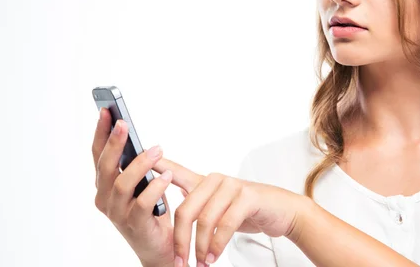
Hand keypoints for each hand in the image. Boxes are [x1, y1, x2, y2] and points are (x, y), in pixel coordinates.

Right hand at [92, 107, 176, 266]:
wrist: (161, 247)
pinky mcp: (135, 225)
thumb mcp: (141, 182)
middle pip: (105, 166)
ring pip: (122, 184)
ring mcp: (117, 213)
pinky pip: (141, 203)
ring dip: (140, 164)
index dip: (101, 132)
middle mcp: (105, 198)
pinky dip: (154, 187)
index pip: (98, 154)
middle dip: (113, 143)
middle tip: (124, 123)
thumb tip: (138, 139)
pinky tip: (165, 175)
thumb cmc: (151, 210)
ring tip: (157, 150)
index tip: (107, 110)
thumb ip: (136, 165)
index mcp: (105, 184)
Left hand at [152, 157, 308, 265]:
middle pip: (186, 209)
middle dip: (181, 241)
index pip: (175, 171)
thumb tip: (176, 215)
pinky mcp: (247, 197)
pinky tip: (214, 256)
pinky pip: (226, 223)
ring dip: (200, 247)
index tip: (138, 162)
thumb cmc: (246, 209)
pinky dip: (218, 244)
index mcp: (204, 181)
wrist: (281, 210)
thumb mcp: (217, 206)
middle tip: (180, 263)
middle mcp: (215, 180)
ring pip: (205, 219)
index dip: (156, 166)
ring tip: (200, 264)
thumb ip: (197, 204)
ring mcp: (231, 186)